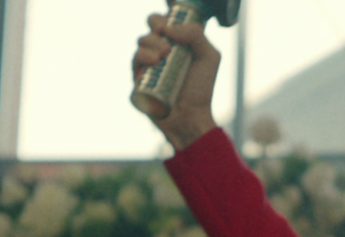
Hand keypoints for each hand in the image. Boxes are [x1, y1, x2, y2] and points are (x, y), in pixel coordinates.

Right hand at [132, 13, 220, 150]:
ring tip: (165, 55)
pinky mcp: (138, 78)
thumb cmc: (201, 89)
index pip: (165, 19)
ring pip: (142, 41)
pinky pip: (135, 60)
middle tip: (168, 38)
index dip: (165, 14)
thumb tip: (170, 28)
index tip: (169, 12)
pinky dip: (144, 57)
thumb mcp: (209, 57)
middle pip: (151, 25)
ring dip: (152, 43)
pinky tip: (155, 62)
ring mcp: (148, 64)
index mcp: (177, 42)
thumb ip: (196, 35)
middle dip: (157, 25)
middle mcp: (160, 50)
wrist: (191, 117)